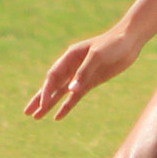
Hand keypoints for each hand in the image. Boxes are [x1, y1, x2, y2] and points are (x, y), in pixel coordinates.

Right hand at [25, 29, 142, 119]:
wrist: (129, 40)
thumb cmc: (113, 44)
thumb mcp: (98, 56)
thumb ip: (84, 72)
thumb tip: (71, 90)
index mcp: (70, 56)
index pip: (53, 76)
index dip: (46, 91)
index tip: (41, 104)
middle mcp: (72, 66)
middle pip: (52, 86)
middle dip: (40, 99)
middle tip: (27, 112)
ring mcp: (81, 75)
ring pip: (61, 93)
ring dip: (50, 104)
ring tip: (37, 117)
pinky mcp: (91, 81)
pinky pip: (76, 96)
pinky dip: (67, 106)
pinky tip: (58, 116)